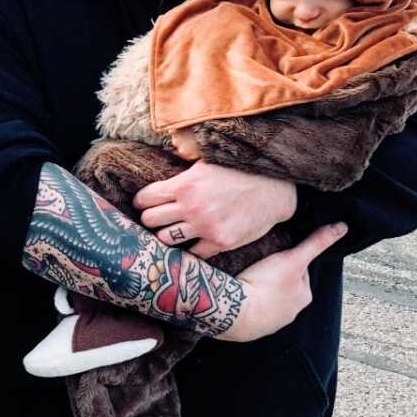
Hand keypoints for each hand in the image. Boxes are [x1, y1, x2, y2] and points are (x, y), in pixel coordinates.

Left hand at [135, 161, 297, 258]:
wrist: (274, 189)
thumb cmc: (239, 171)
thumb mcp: (206, 163)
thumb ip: (182, 173)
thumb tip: (161, 172)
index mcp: (184, 185)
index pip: (145, 199)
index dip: (141, 202)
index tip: (144, 204)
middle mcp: (191, 207)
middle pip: (150, 220)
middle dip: (150, 218)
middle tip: (155, 218)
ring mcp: (205, 227)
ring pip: (166, 239)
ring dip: (166, 235)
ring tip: (171, 231)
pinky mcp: (220, 242)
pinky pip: (193, 253)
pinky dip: (191, 249)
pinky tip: (193, 242)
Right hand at [220, 223, 346, 342]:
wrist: (235, 311)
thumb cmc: (265, 286)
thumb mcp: (294, 258)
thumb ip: (316, 243)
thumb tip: (341, 228)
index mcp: (304, 297)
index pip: (300, 272)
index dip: (288, 260)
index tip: (274, 255)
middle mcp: (290, 312)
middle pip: (284, 285)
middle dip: (274, 276)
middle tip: (260, 265)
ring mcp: (270, 321)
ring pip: (267, 298)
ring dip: (260, 289)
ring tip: (248, 277)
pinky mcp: (251, 326)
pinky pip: (252, 308)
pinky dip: (248, 301)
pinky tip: (241, 292)